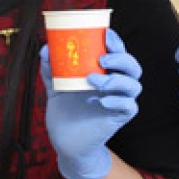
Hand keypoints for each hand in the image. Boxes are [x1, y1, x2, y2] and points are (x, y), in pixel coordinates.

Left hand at [41, 28, 142, 178]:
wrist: (65, 142)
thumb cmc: (65, 112)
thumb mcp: (55, 88)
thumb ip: (51, 70)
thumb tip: (45, 50)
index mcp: (104, 73)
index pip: (118, 53)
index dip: (116, 42)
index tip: (106, 35)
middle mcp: (116, 85)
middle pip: (132, 66)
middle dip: (121, 59)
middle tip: (101, 60)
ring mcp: (119, 102)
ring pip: (134, 85)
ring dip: (116, 80)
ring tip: (92, 80)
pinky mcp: (119, 118)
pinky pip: (129, 107)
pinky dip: (117, 101)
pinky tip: (100, 101)